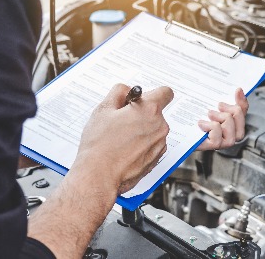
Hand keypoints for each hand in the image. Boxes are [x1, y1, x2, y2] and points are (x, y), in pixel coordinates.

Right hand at [29, 84, 173, 257]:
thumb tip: (127, 89)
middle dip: (142, 113)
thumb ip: (119, 92)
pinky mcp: (157, 158)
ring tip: (120, 137)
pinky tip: (125, 149)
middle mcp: (160, 126)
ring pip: (154, 129)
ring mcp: (160, 144)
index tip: (142, 98)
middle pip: (156, 112)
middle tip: (122, 120)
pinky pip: (153, 144)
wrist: (99, 175)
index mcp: (149, 110)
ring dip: (142, 130)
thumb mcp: (104, 109)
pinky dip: (142, 144)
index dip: (152, 93)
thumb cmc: (100, 145)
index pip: (165, 92)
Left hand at [196, 88, 248, 150]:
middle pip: (239, 117)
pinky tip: (201, 124)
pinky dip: (210, 127)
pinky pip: (218, 135)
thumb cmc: (191, 117)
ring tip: (209, 114)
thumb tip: (239, 90)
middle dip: (231, 110)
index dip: (242, 101)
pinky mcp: (212, 145)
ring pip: (230, 125)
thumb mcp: (206, 103)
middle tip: (219, 105)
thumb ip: (222, 98)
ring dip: (220, 117)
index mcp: (229, 122)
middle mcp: (228, 133)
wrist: (175, 129)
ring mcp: (222, 141)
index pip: (242, 111)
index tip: (237, 90)